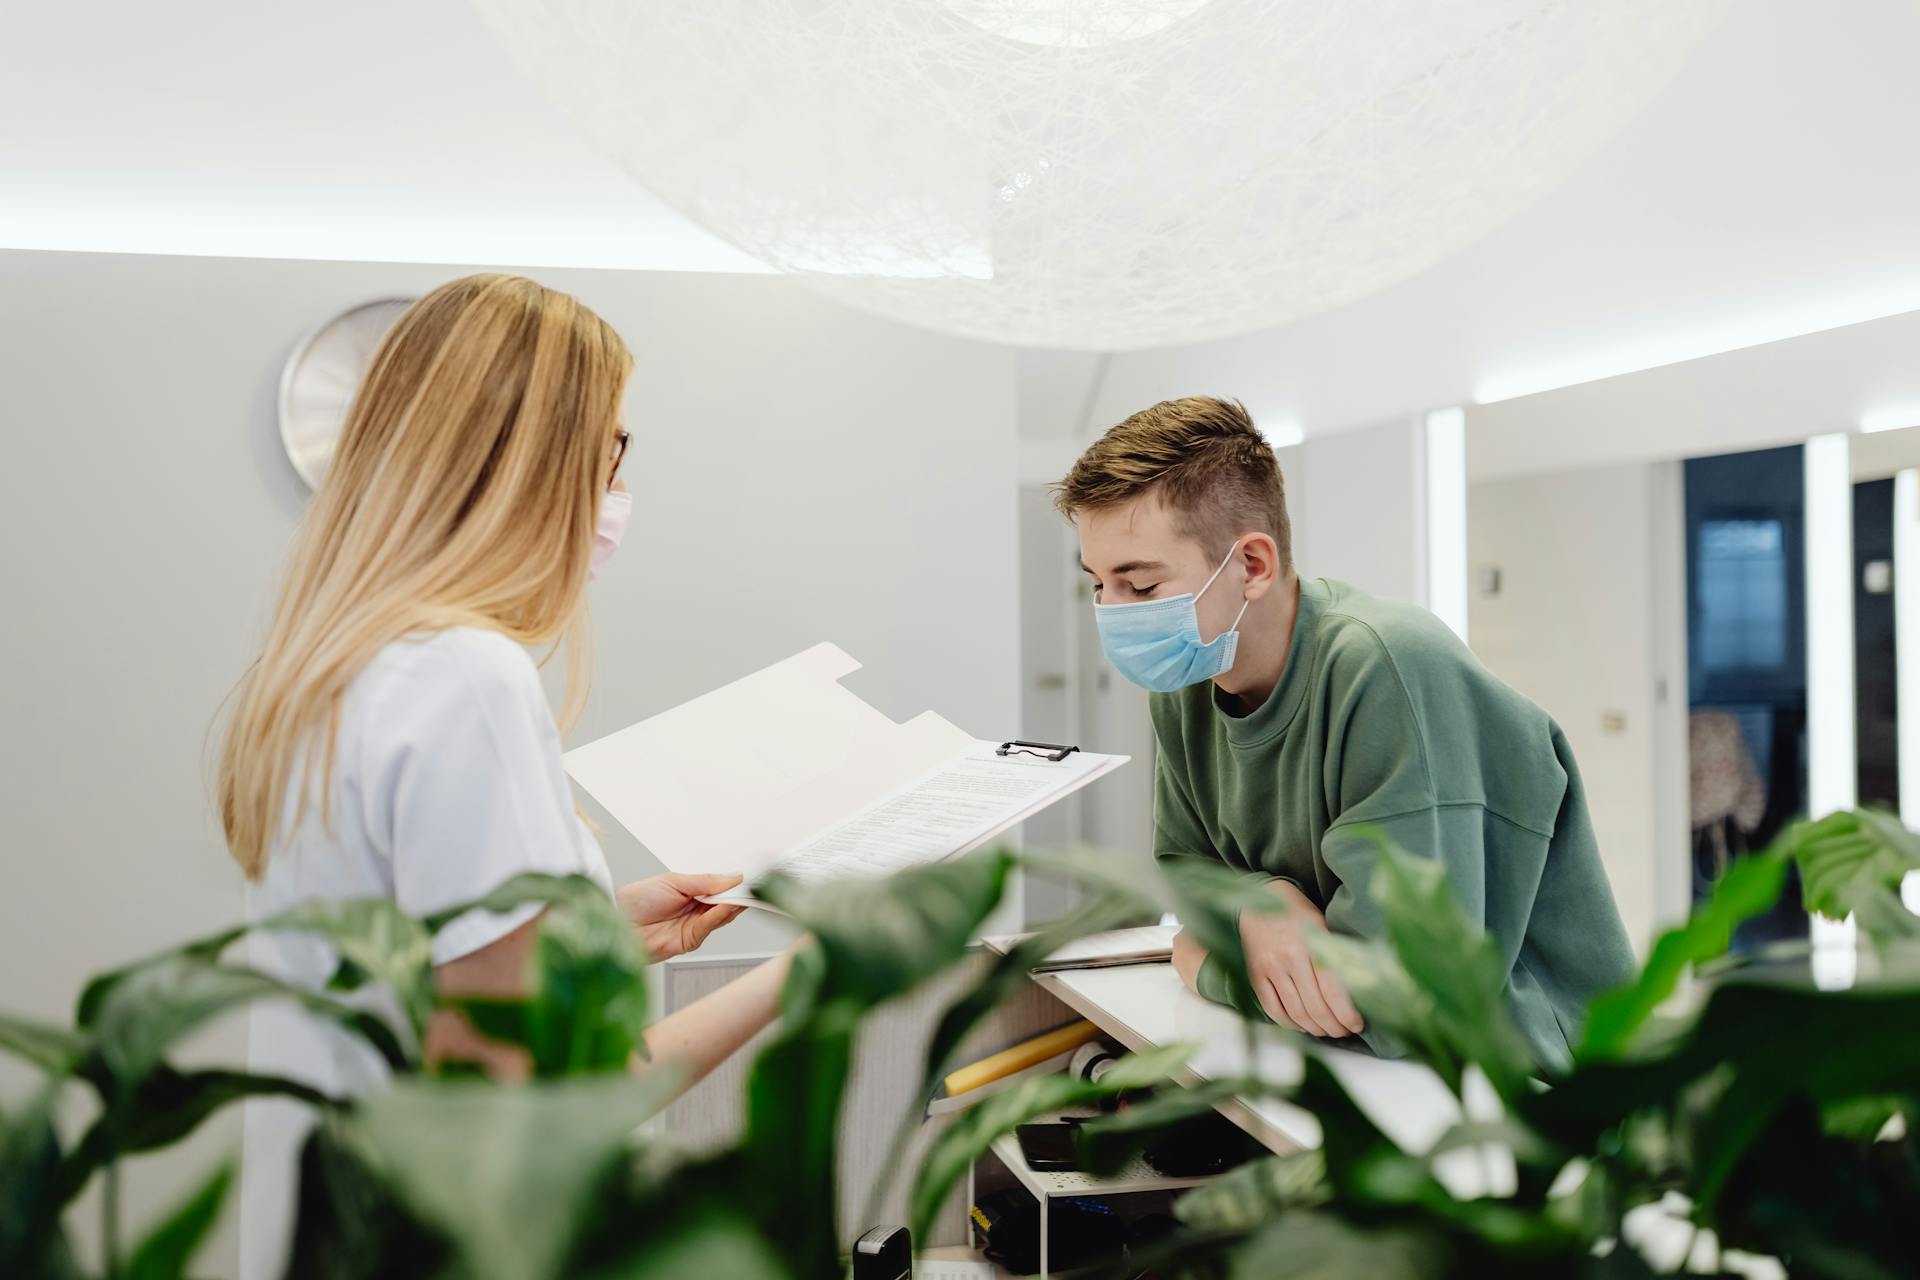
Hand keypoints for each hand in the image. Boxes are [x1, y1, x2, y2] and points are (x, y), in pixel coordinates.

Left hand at [617, 873, 746, 960]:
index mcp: (691, 892)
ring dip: (733, 905)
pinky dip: (720, 916)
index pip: (720, 888)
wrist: (615, 922)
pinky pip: (709, 927)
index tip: (750, 878)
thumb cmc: (636, 900)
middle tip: (753, 886)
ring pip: (721, 916)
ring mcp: (693, 926)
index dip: (735, 884)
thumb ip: (705, 882)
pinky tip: (727, 906)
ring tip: (743, 894)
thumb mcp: (673, 881)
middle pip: (725, 903)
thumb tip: (732, 878)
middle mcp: (694, 910)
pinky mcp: (688, 941)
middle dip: (739, 895)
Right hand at [1240, 880, 1364, 1038]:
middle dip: (1334, 1027)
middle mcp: (1290, 956)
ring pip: (1296, 1013)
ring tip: (1327, 1031)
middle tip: (1345, 1031)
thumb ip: (1340, 954)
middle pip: (1316, 1007)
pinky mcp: (1255, 974)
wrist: (1257, 896)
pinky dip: (1290, 1024)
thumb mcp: (1325, 926)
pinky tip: (1302, 1025)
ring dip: (1315, 1029)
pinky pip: (1273, 1010)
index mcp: (1313, 942)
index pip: (1334, 992)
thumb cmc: (1298, 912)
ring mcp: (1270, 967)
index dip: (1348, 1015)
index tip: (1358, 1024)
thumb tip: (1365, 988)